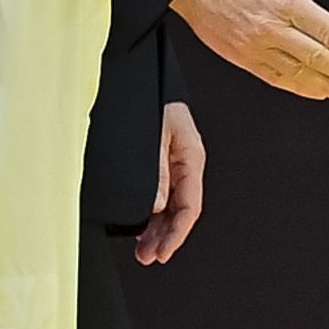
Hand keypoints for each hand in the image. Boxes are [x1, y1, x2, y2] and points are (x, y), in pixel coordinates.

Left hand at [135, 99, 206, 264]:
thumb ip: (156, 171)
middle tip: (148, 257)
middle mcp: (183, 163)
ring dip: (155, 229)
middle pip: (180, 210)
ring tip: (141, 249)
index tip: (162, 253)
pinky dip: (148, 213)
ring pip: (167, 205)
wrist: (137, 72)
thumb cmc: (148, 96)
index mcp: (191, 157)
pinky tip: (138, 225)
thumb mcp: (153, 135)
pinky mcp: (154, 160)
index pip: (190, 207)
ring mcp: (169, 162)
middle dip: (164, 237)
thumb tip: (155, 205)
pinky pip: (156, 193)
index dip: (177, 234)